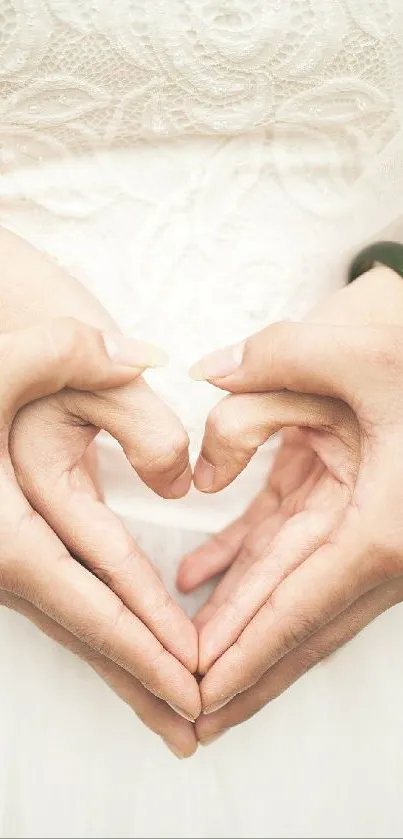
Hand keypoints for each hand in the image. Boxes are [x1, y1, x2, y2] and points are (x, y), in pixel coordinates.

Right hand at [0, 228, 198, 756]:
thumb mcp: (16, 359)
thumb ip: (80, 360)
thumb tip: (164, 413)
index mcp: (5, 529)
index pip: (93, 598)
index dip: (150, 641)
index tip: (198, 677)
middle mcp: (0, 560)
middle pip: (85, 633)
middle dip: (144, 681)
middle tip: (198, 726)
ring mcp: (4, 564)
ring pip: (76, 628)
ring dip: (128, 671)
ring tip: (176, 714)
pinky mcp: (14, 556)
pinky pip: (67, 608)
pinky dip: (106, 638)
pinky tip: (134, 655)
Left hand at [178, 267, 402, 743]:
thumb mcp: (354, 350)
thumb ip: (272, 367)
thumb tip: (208, 398)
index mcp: (383, 526)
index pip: (298, 608)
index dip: (244, 656)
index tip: (201, 698)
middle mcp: (382, 545)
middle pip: (299, 625)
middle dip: (242, 672)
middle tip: (190, 717)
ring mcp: (370, 533)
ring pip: (294, 596)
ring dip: (242, 630)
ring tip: (190, 664)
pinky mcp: (353, 508)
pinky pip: (291, 547)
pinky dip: (244, 564)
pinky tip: (200, 576)